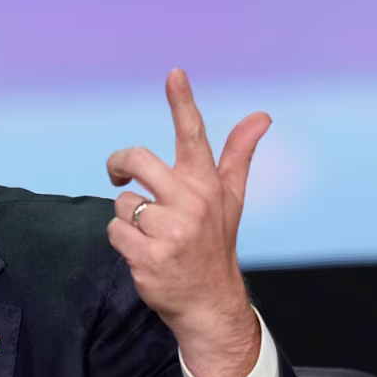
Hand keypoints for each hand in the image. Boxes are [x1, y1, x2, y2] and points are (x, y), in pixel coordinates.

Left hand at [105, 69, 268, 376]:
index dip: (182, 102)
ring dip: (128, 218)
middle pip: (138, 161)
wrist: (209, 302)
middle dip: (119, 164)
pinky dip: (122, 240)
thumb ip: (238, 155)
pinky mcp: (149, 256)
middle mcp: (191, 204)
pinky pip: (114, 230)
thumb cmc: (214, 244)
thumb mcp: (230, 198)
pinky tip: (143, 253)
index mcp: (207, 185)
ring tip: (152, 235)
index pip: (194, 135)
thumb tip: (262, 115)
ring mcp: (171, 231)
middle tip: (118, 175)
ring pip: (122, 203)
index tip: (174, 73)